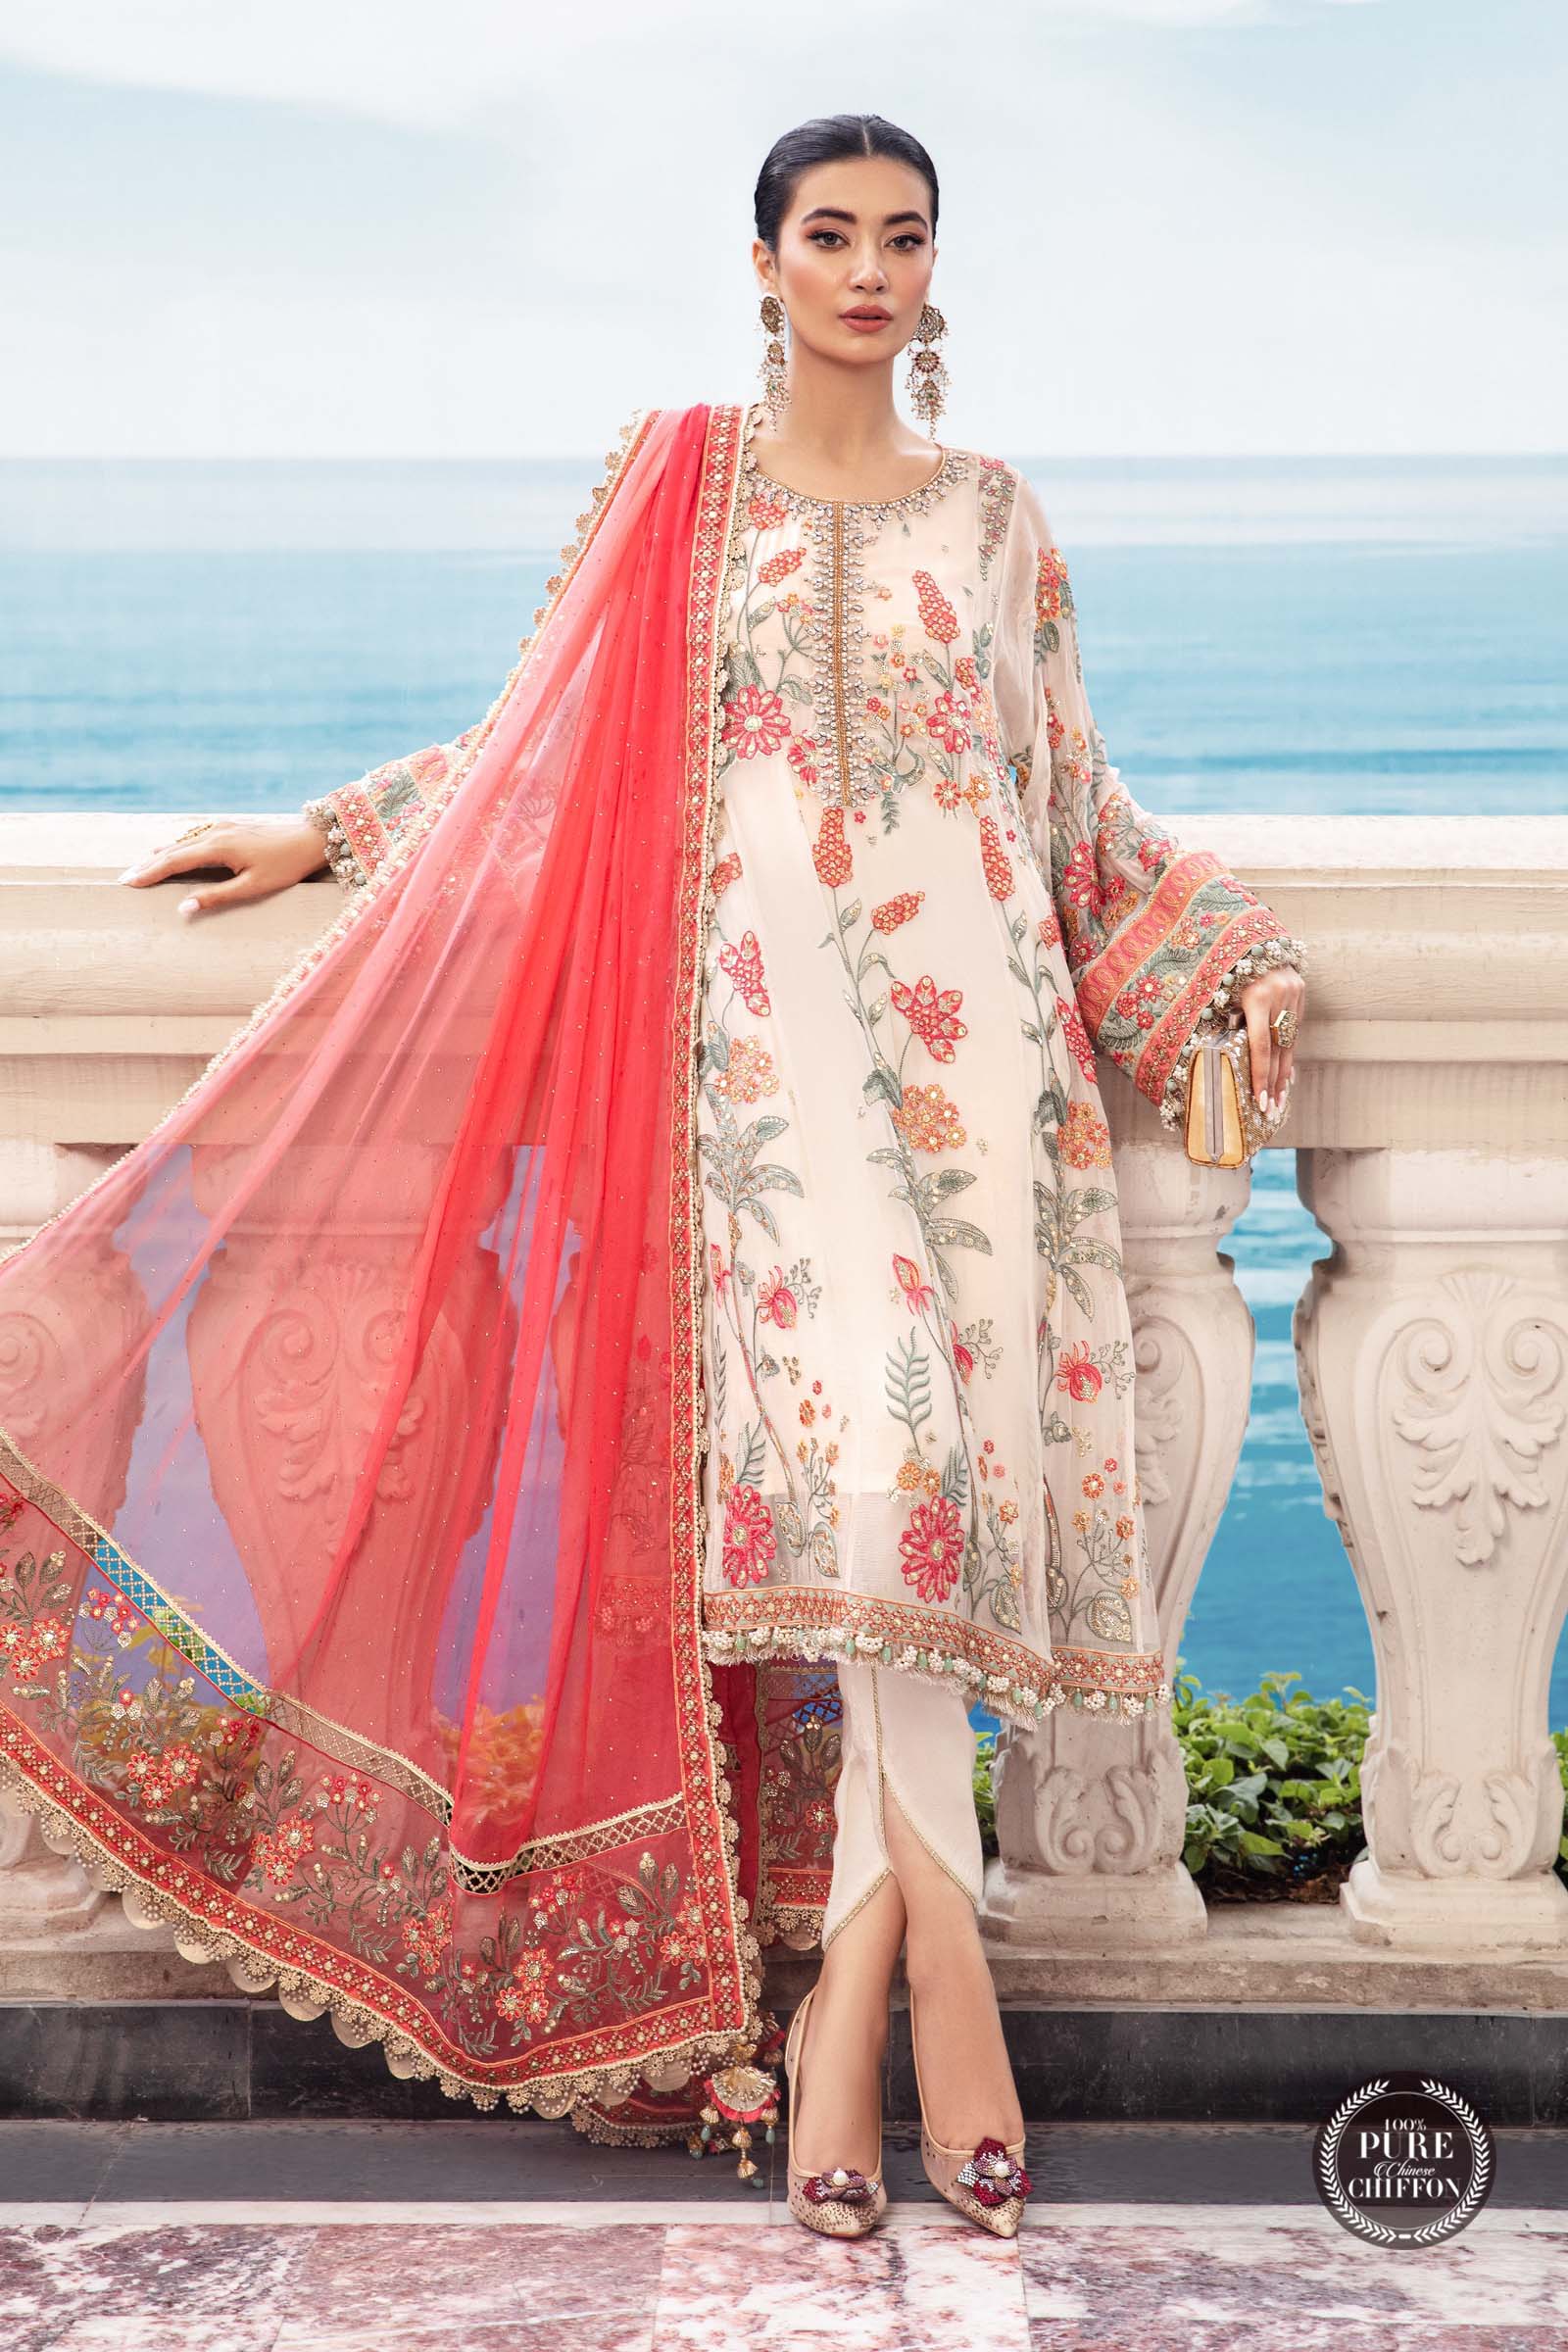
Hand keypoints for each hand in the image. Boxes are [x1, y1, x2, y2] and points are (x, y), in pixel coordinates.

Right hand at [116, 817, 329, 915]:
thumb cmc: (285, 867)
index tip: (129, 884)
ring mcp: (222, 827)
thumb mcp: (253, 887)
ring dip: (160, 854)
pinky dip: (178, 846)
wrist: (310, 839)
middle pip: (173, 850)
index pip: (174, 861)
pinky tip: (171, 850)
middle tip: (124, 879)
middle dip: (148, 864)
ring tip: (140, 867)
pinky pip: (195, 836)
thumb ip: (217, 897)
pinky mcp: (230, 827)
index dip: (150, 873)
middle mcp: (215, 833)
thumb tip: (184, 908)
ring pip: (183, 841)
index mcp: (218, 847)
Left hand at [1234, 966, 1305, 1118]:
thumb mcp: (1221, 993)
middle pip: (1278, 1049)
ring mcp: (1294, 991)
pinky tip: (1285, 1071)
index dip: (1260, 1076)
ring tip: (1280, 1098)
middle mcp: (1280, 995)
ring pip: (1290, 1040)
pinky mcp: (1300, 990)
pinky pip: (1293, 1027)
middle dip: (1274, 1082)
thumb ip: (1227, 1021)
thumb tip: (1225, 1058)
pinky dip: (1288, 1050)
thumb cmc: (1226, 966)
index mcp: (1256, 997)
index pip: (1261, 1046)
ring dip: (1284, 1072)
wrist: (1253, 933)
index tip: (1260, 1101)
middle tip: (1271, 1110)